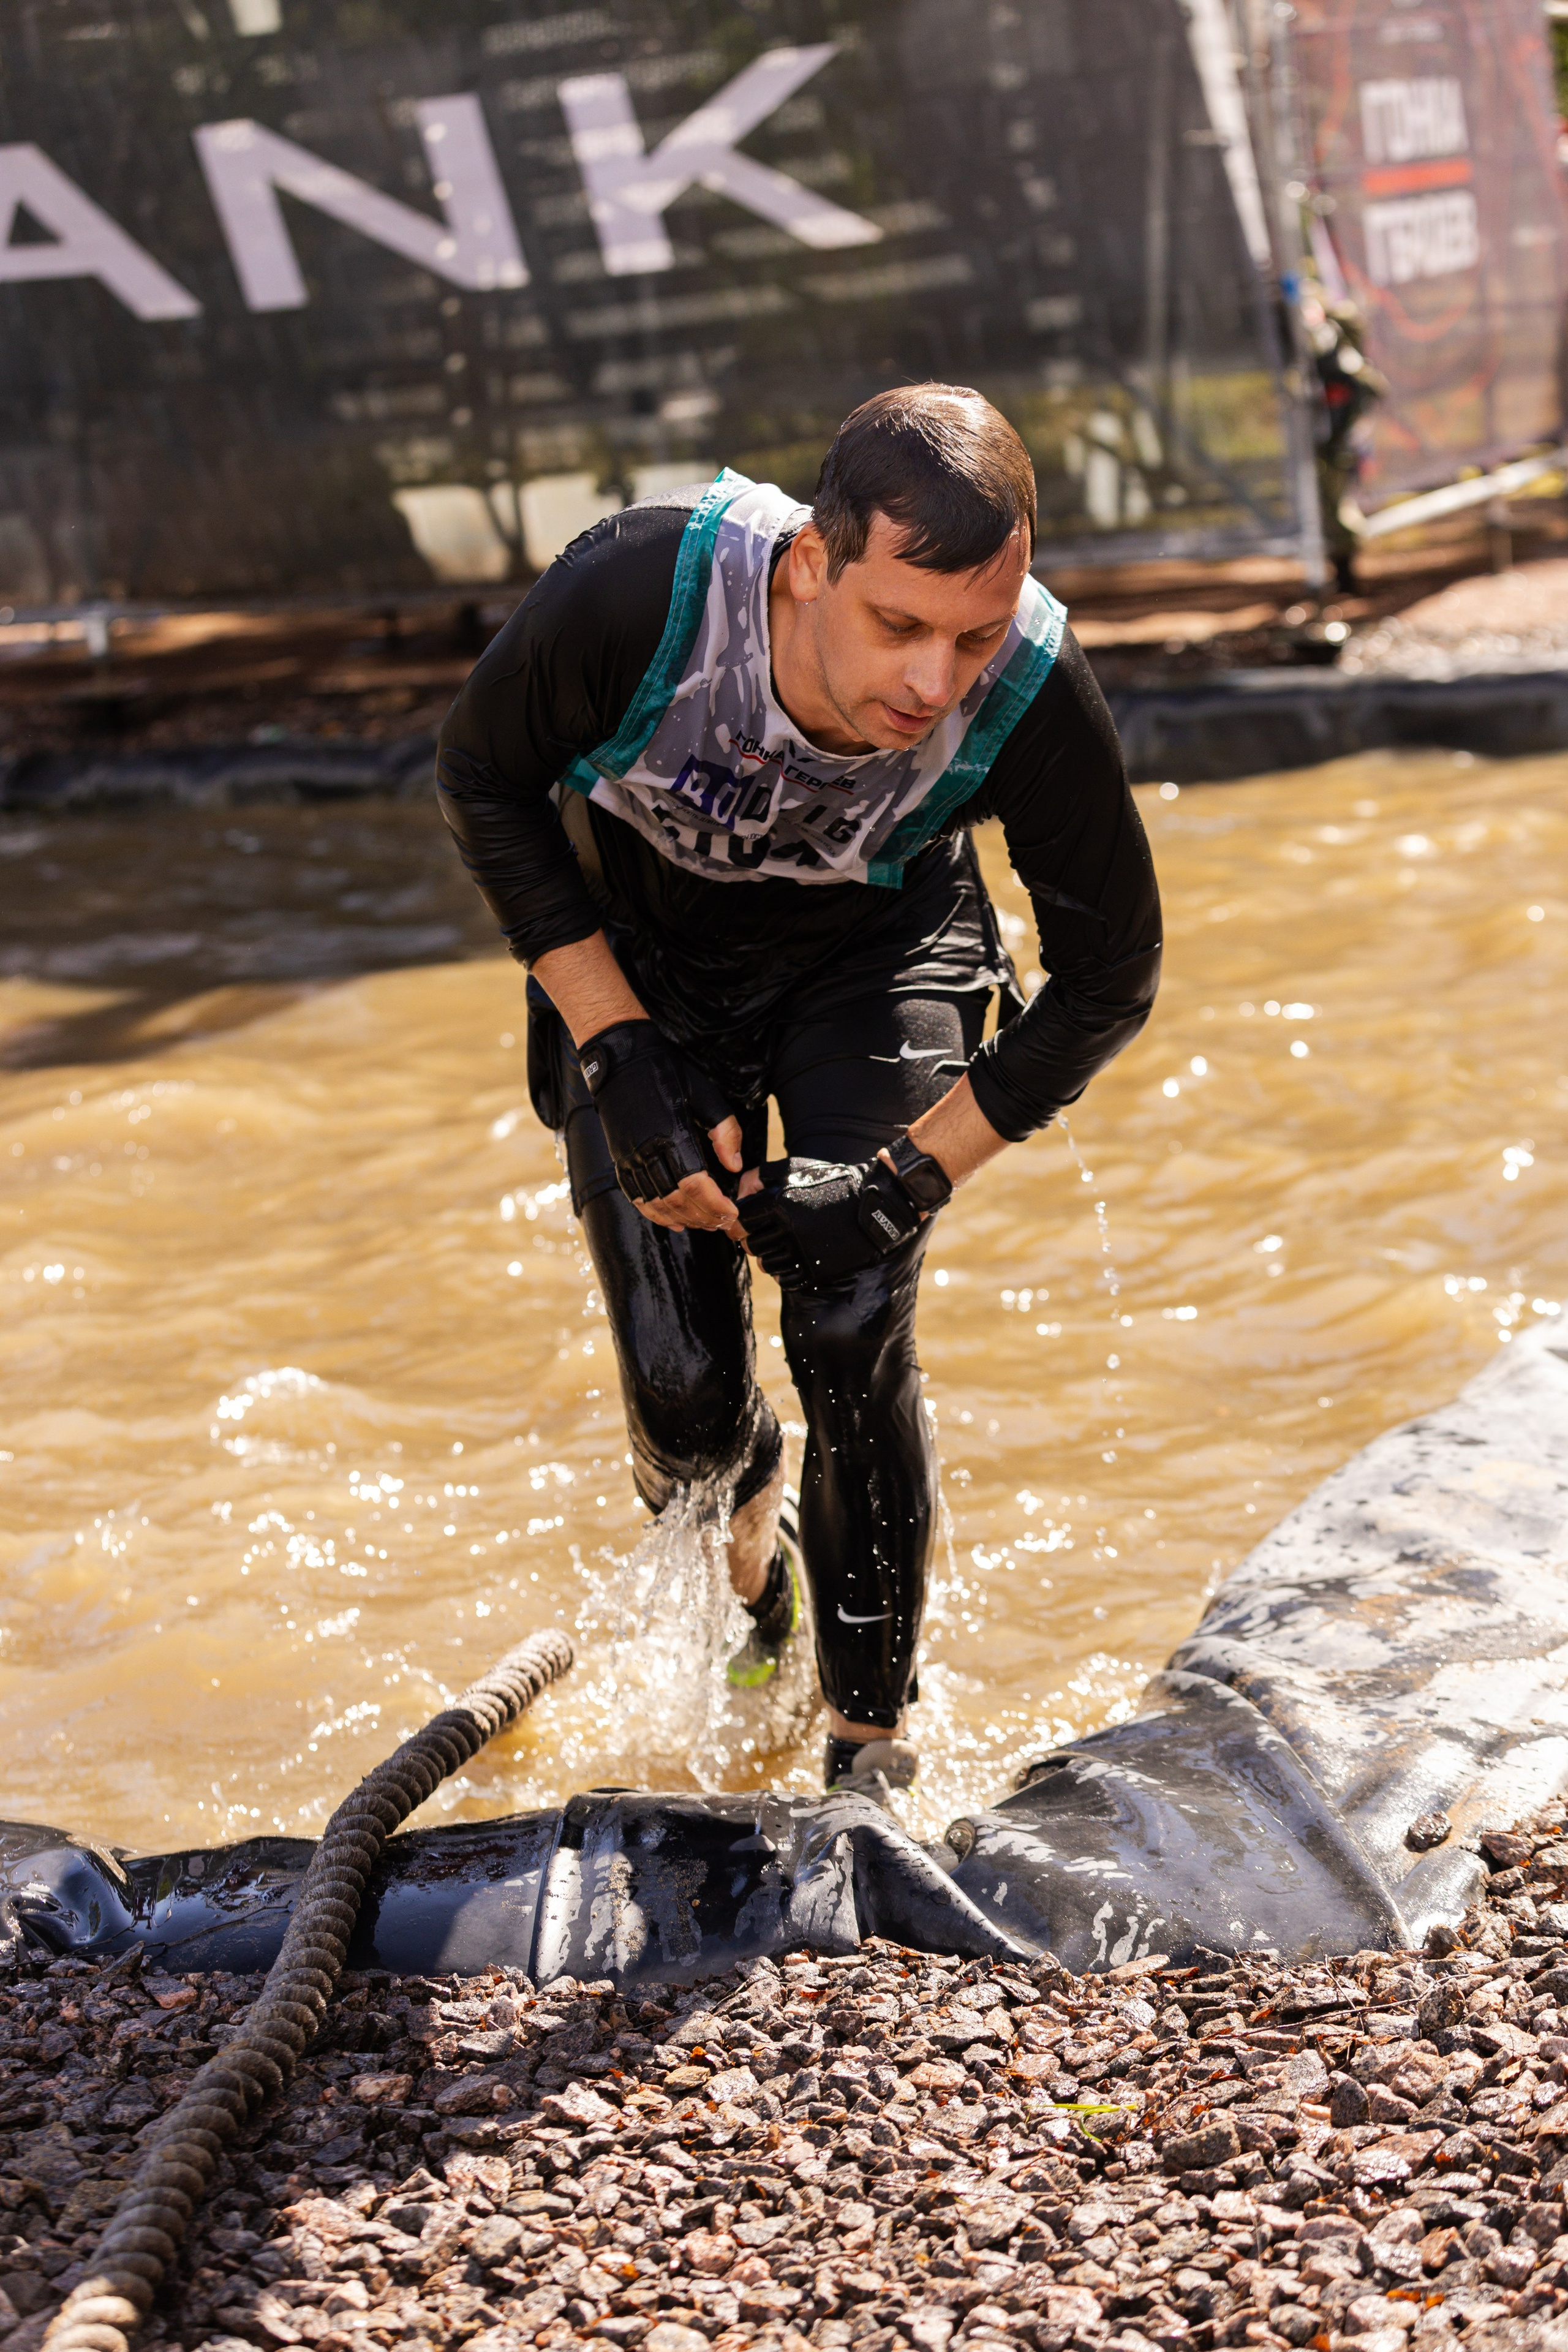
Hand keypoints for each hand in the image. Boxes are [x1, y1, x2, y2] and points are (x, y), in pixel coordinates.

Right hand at [579, 1020, 741, 1233]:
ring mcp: (630, 1158)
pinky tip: (672, 1222)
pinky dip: (654, 1214)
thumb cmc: (668, 1074)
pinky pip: (635, 1196)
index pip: (695, 1184)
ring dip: (682, 1219)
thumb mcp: (705, 1095)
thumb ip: (725, 1131)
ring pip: (656, 1203)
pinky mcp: (619, 1160)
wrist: (622, 1060)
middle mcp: (648, 1151)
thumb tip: (735, 1165)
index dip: (714, 1204)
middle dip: (703, 1216)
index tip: (731, 1212)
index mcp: (672, 1135)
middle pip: (676, 1199)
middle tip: (723, 1222)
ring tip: (703, 1223)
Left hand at [737, 1154, 928, 1287]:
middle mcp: (789, 1228)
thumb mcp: (796, 1167)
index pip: (743, 1218)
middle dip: (754, 1238)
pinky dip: (783, 1272)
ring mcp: (803, 1252)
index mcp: (780, 1202)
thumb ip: (761, 1176)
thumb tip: (739, 1192)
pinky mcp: (816, 1269)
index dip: (743, 1220)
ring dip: (768, 1256)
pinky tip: (793, 1259)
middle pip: (752, 1243)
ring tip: (780, 1246)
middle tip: (766, 1234)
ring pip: (766, 1263)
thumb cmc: (833, 1182)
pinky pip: (785, 1279)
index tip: (751, 1220)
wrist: (876, 1204)